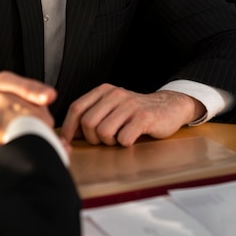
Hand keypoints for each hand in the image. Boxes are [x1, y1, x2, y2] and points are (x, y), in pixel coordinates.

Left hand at [60, 84, 205, 146]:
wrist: (168, 106)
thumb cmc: (135, 112)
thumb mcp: (111, 107)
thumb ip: (91, 115)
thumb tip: (68, 134)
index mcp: (103, 91)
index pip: (76, 108)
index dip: (68, 127)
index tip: (66, 142)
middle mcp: (114, 95)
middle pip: (88, 123)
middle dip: (92, 139)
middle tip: (105, 140)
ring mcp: (129, 105)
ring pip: (104, 132)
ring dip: (109, 142)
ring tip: (119, 137)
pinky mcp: (143, 118)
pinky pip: (123, 138)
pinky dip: (125, 144)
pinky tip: (132, 138)